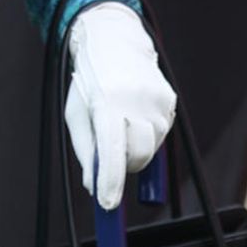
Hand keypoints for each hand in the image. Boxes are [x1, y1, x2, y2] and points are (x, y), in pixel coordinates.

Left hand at [65, 1, 176, 209]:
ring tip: (121, 126)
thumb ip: (87, 152)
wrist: (114, 41)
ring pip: (152, 147)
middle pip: (139, 155)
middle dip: (126, 167)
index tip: (108, 205)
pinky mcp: (170, 101)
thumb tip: (94, 187)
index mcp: (107, 104)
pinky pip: (161, 132)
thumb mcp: (76, 115)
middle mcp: (136, 102)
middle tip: (113, 163)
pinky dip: (147, 134)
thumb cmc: (89, 82)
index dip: (111, 182)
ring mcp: (157, 100)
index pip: (112, 152)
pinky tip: (135, 116)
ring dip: (137, 150)